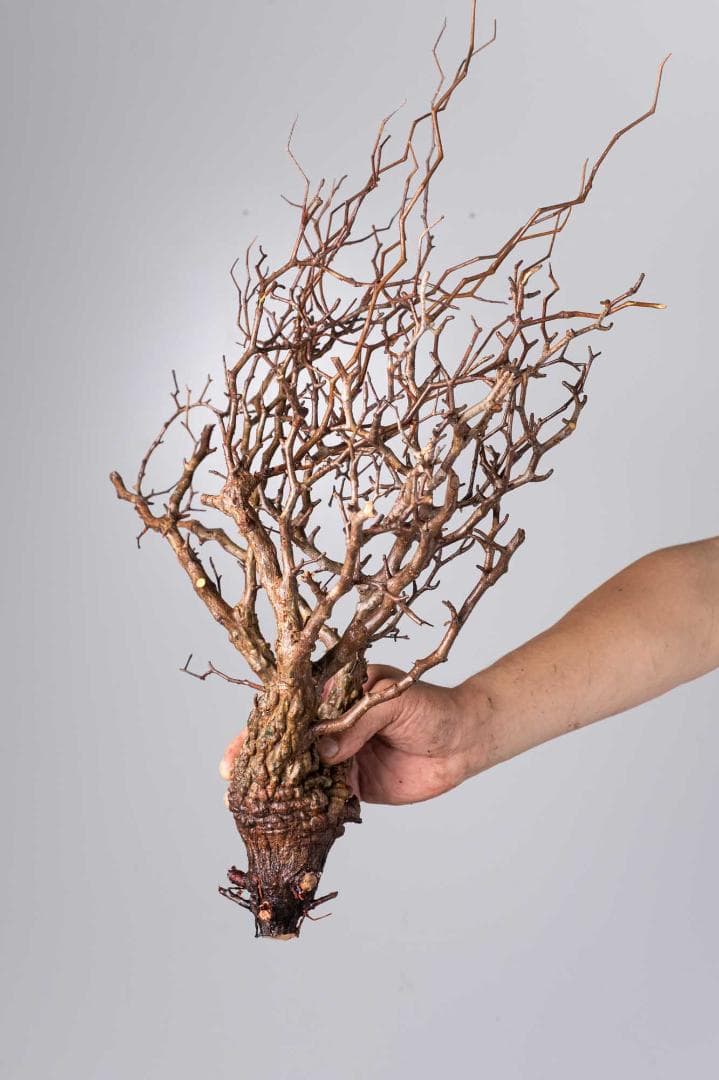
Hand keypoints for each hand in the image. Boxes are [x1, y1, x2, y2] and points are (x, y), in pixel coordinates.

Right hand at [219, 665, 486, 805]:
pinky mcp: (354, 787)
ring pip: (301, 776)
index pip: (291, 710)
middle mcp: (332, 726)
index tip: (239, 747)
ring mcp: (341, 757)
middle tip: (231, 783)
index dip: (263, 727)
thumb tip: (323, 750)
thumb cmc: (431, 705)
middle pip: (288, 745)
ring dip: (276, 792)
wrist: (466, 739)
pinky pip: (324, 801)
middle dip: (259, 763)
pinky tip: (285, 824)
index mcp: (335, 694)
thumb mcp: (392, 700)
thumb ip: (356, 722)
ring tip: (249, 808)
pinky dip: (305, 813)